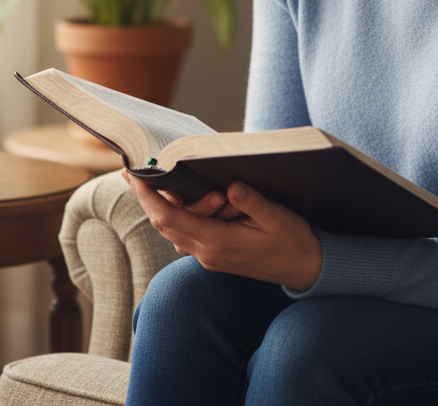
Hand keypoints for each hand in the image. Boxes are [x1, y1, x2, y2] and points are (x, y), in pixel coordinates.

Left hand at [122, 171, 322, 291]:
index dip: (146, 196)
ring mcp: (209, 256)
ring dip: (175, 203)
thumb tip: (231, 185)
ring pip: (174, 227)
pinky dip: (184, 212)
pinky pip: (187, 231)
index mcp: (217, 242)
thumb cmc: (292, 241)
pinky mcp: (214, 253)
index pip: (169, 218)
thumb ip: (251, 202)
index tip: (132, 174)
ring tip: (194, 184)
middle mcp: (206, 252)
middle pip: (164, 223)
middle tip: (154, 168)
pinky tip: (200, 197)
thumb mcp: (276, 217)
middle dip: (153, 194)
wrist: (305, 269)